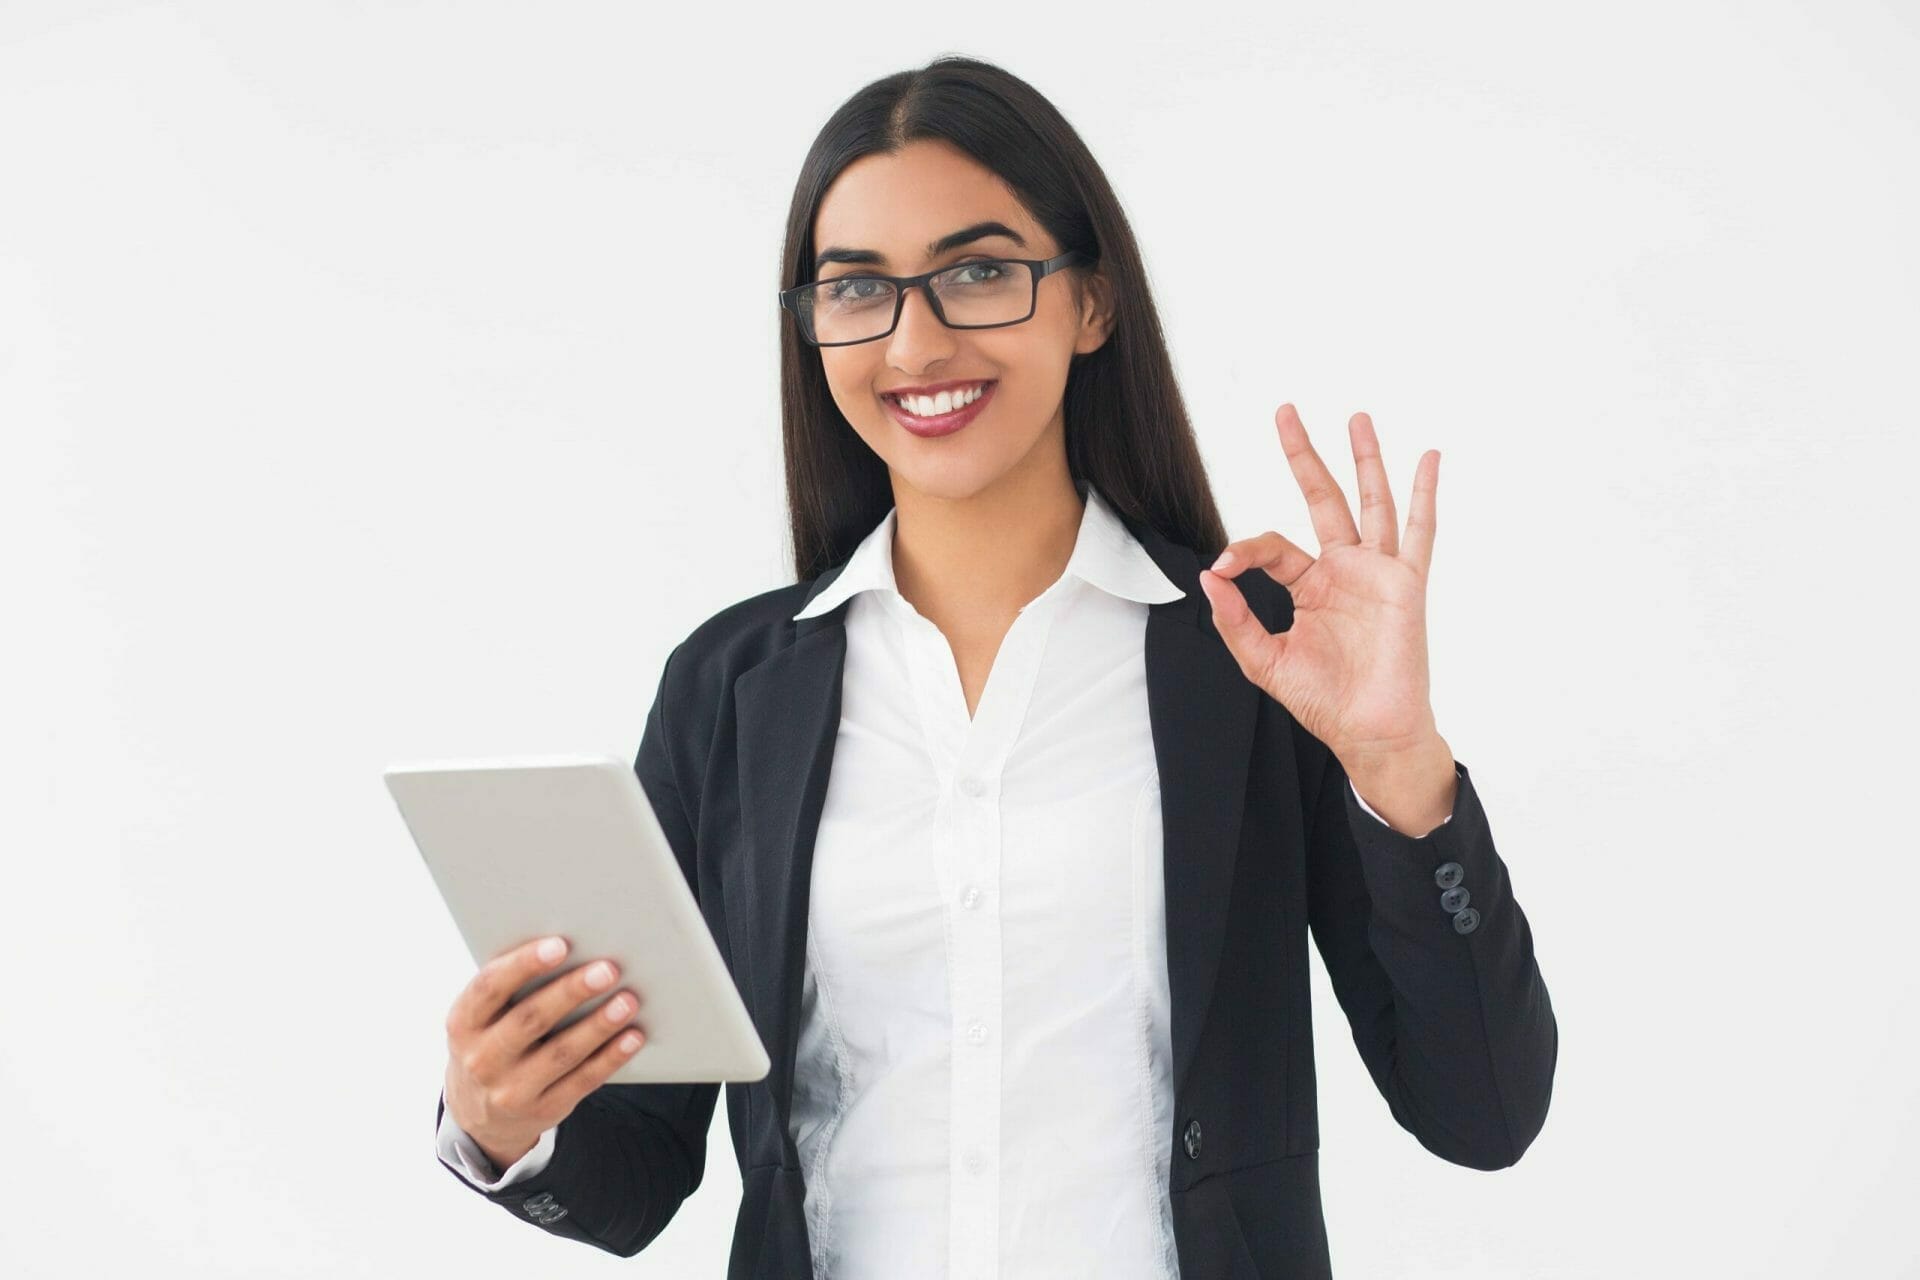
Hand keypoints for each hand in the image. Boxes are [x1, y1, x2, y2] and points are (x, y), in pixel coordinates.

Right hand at [443, 935, 646, 1170]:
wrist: (479, 1114)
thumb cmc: (491, 1042)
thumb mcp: (482, 1018)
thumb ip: (512, 987)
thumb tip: (570, 949)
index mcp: (463, 1023)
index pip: (490, 988)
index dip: (524, 964)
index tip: (559, 945)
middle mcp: (482, 1059)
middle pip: (530, 1020)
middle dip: (571, 992)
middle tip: (607, 969)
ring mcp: (511, 1090)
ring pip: (562, 1053)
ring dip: (599, 1025)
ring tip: (628, 1001)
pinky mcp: (543, 1110)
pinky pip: (582, 1081)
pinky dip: (611, 1057)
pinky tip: (632, 1036)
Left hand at [1196, 403, 1444, 771]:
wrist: (1369, 731)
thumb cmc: (1323, 700)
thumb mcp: (1264, 660)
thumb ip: (1234, 619)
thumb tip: (1208, 576)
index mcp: (1309, 585)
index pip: (1273, 546)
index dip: (1245, 550)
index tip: (1224, 566)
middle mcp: (1344, 570)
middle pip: (1322, 498)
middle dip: (1304, 455)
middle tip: (1285, 412)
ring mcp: (1377, 572)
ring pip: (1370, 502)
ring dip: (1364, 459)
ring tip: (1356, 417)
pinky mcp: (1405, 584)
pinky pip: (1420, 532)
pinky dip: (1424, 494)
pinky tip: (1428, 458)